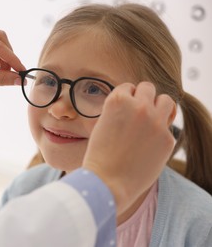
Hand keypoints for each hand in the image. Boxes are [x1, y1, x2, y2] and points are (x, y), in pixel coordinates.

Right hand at [82, 82, 175, 215]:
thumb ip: (118, 111)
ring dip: (158, 107)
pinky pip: (168, 126)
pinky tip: (148, 144)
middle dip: (142, 98)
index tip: (124, 110)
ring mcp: (156, 121)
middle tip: (137, 113)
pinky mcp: (168, 138)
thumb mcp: (102, 124)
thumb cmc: (99, 155)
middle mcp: (138, 106)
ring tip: (150, 120)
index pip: (128, 87)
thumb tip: (133, 105)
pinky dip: (159, 132)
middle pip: (148, 88)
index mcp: (117, 100)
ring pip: (166, 100)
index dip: (125, 98)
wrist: (107, 182)